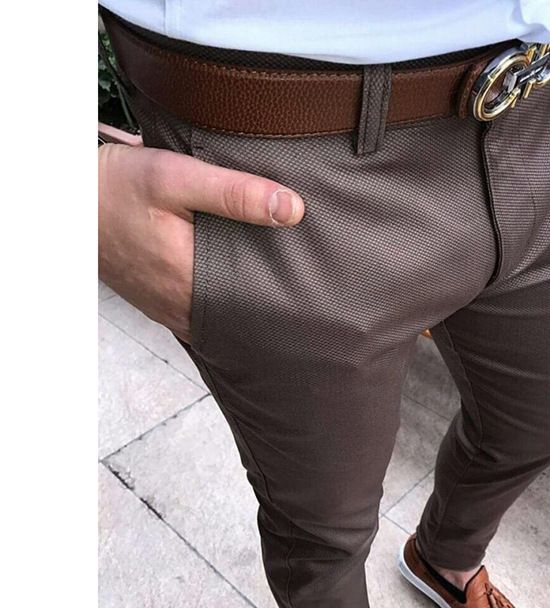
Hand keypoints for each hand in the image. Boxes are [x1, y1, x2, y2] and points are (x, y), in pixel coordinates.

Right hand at [98, 140, 303, 341]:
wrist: (68, 200)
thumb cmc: (116, 187)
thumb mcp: (175, 177)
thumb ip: (234, 193)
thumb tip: (292, 209)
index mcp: (191, 281)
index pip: (255, 302)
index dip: (284, 293)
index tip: (309, 281)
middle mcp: (181, 306)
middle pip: (241, 313)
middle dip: (269, 300)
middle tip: (300, 283)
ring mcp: (168, 308)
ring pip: (222, 316)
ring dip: (244, 303)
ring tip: (276, 285)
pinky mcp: (159, 302)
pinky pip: (200, 312)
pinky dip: (221, 302)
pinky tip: (237, 285)